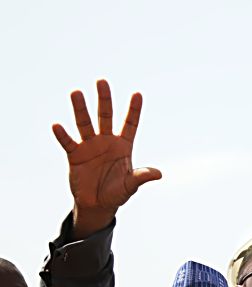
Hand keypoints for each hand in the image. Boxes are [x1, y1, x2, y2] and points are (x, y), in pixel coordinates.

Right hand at [51, 79, 161, 236]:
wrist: (97, 204)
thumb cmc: (117, 193)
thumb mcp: (131, 186)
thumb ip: (141, 177)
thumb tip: (158, 174)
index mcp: (123, 146)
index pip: (130, 124)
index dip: (134, 110)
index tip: (138, 94)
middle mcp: (106, 141)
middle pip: (105, 116)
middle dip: (104, 100)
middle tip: (102, 81)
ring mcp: (89, 146)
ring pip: (85, 124)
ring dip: (80, 109)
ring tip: (76, 93)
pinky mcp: (74, 155)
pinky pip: (68, 142)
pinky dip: (63, 135)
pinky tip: (57, 126)